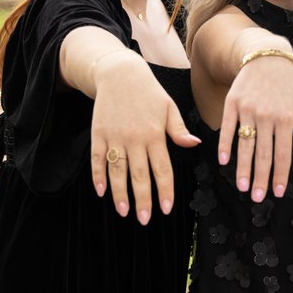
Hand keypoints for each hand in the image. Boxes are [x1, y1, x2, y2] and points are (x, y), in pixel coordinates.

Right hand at [89, 54, 199, 224]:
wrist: (120, 73)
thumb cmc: (149, 92)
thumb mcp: (169, 107)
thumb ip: (179, 129)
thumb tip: (194, 144)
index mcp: (155, 134)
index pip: (162, 169)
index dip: (165, 190)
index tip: (166, 209)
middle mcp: (135, 138)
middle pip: (139, 175)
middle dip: (142, 200)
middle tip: (145, 220)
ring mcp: (115, 137)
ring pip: (117, 171)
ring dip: (120, 193)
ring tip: (124, 212)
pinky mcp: (99, 134)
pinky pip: (98, 159)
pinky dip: (98, 176)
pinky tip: (101, 191)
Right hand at [218, 55, 292, 201]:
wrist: (267, 55)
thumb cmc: (288, 82)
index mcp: (286, 118)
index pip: (283, 154)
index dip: (280, 175)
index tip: (276, 193)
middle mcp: (267, 116)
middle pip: (264, 154)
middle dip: (260, 178)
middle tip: (257, 198)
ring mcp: (248, 109)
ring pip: (246, 144)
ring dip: (243, 168)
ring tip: (242, 186)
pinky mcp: (233, 102)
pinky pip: (228, 128)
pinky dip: (225, 144)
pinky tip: (224, 160)